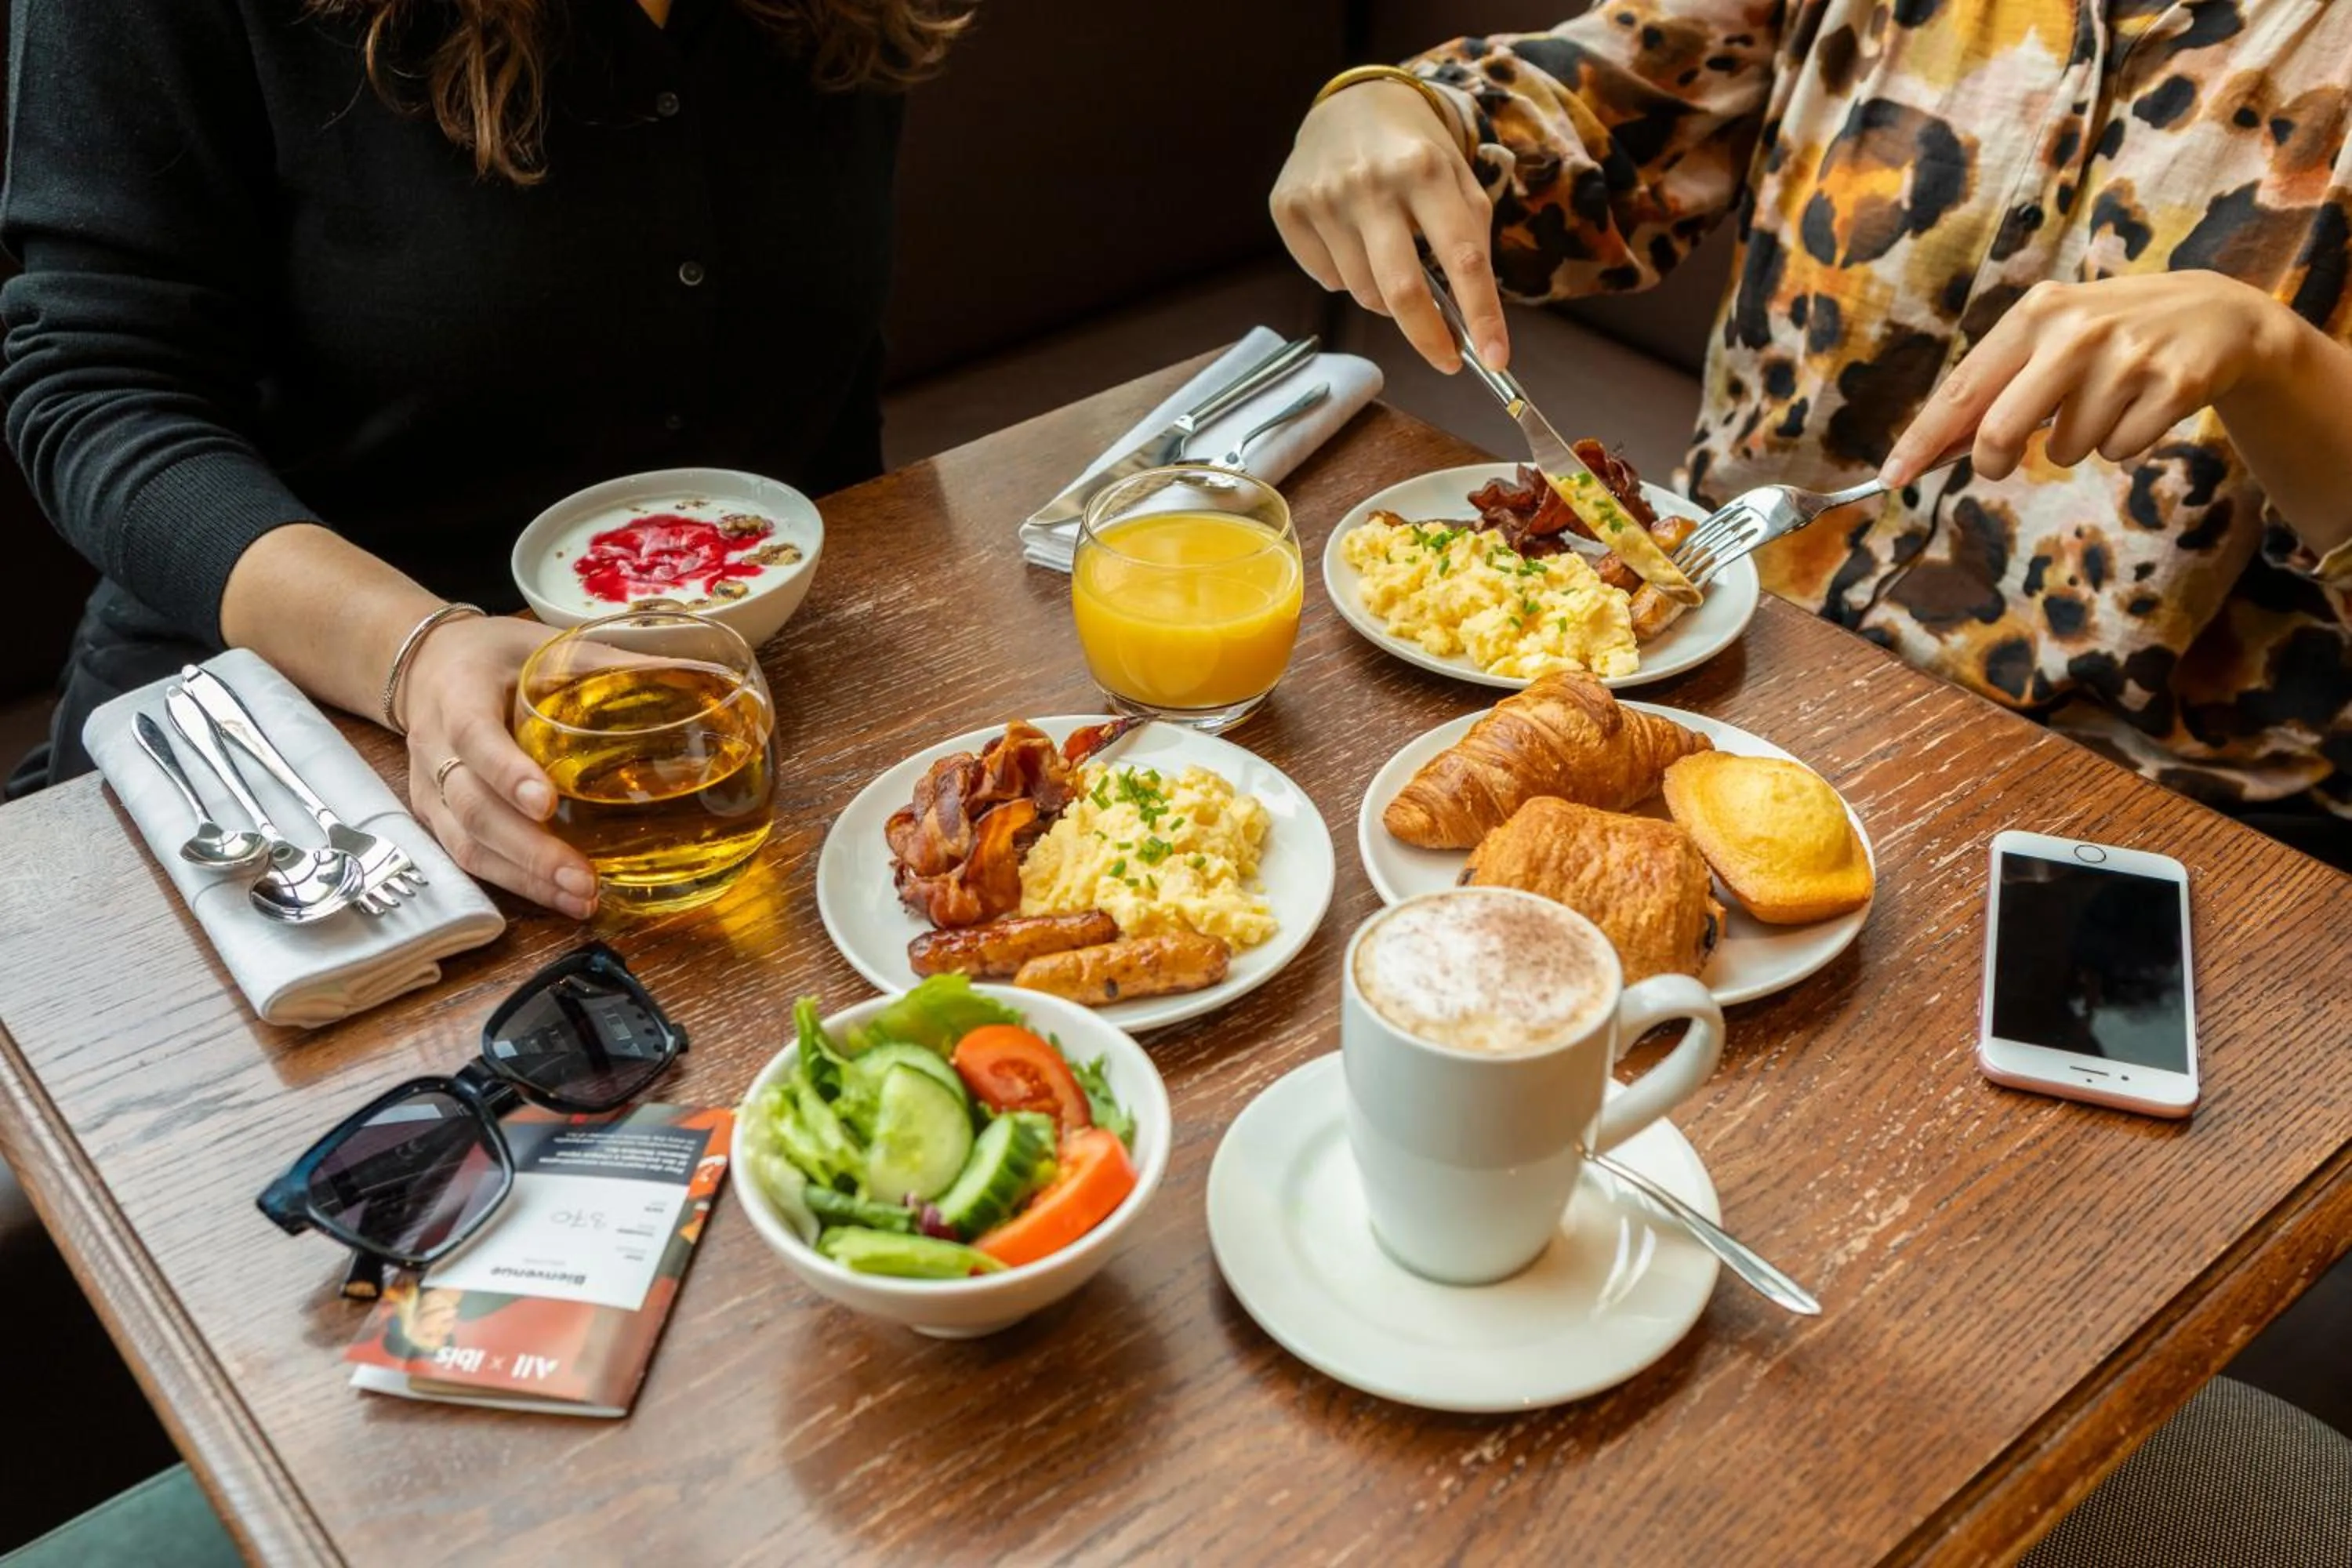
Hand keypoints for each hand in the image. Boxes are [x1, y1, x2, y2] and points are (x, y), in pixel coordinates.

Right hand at [400, 615, 596, 918]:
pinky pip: (469, 858)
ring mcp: (431, 791)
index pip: (475, 738)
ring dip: (526, 878)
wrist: (424, 668)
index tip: (546, 804)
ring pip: (469, 844)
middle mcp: (436, 749)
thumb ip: (609, 663)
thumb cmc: (494, 657)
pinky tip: (559, 898)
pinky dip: (514, 882)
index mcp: (458, 696)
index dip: (507, 773)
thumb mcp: (543, 645)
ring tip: (581, 899)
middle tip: (583, 878)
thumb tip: (695, 674)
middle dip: (530, 850)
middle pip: (474, 809)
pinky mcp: (436, 819)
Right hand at [1271, 78, 1506, 372]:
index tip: (1496, 359)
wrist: (1349, 104)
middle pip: (1403, 290)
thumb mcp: (1457, 177)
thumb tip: (1467, 317)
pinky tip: (1353, 242)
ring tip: (1392, 262)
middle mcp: (1371, 182)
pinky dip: (1348, 277)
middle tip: (1446, 357)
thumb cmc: (1414, 151)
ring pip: (1363, 292)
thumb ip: (1470, 237)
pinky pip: (1328, 279)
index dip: (1482, 314)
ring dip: (1386, 298)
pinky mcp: (1289, 209)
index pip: (1462, 257)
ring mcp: (1324, 197)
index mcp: (1425, 169)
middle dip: (1429, 337)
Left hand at [1881, 273, 2302, 487]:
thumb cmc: (2108, 336)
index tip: (1891, 479)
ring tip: (2106, 400)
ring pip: (2066, 450)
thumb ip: (1995, 387)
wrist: (2214, 315)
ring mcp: (2127, 358)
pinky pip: (2118, 451)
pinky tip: (2143, 404)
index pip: (1961, 389)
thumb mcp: (2050, 338)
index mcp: (2035, 313)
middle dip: (1992, 461)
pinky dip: (2122, 442)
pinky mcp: (2173, 386)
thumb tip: (1930, 450)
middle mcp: (2077, 331)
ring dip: (2077, 442)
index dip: (1923, 440)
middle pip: (2000, 432)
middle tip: (1999, 464)